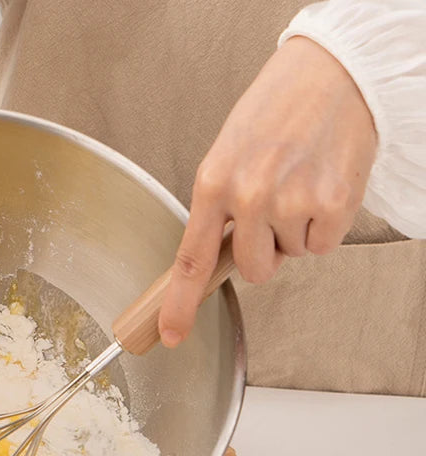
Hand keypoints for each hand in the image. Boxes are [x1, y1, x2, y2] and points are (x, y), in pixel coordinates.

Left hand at [157, 36, 376, 346]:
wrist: (333, 72)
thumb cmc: (277, 111)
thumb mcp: (227, 154)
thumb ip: (218, 209)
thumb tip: (215, 261)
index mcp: (212, 183)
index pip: (191, 260)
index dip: (180, 304)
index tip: (171, 334)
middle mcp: (248, 194)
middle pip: (252, 269)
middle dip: (265, 249)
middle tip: (276, 203)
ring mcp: (291, 200)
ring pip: (290, 256)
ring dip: (295, 231)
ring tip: (300, 183)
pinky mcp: (333, 203)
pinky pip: (323, 245)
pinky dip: (326, 224)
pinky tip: (324, 185)